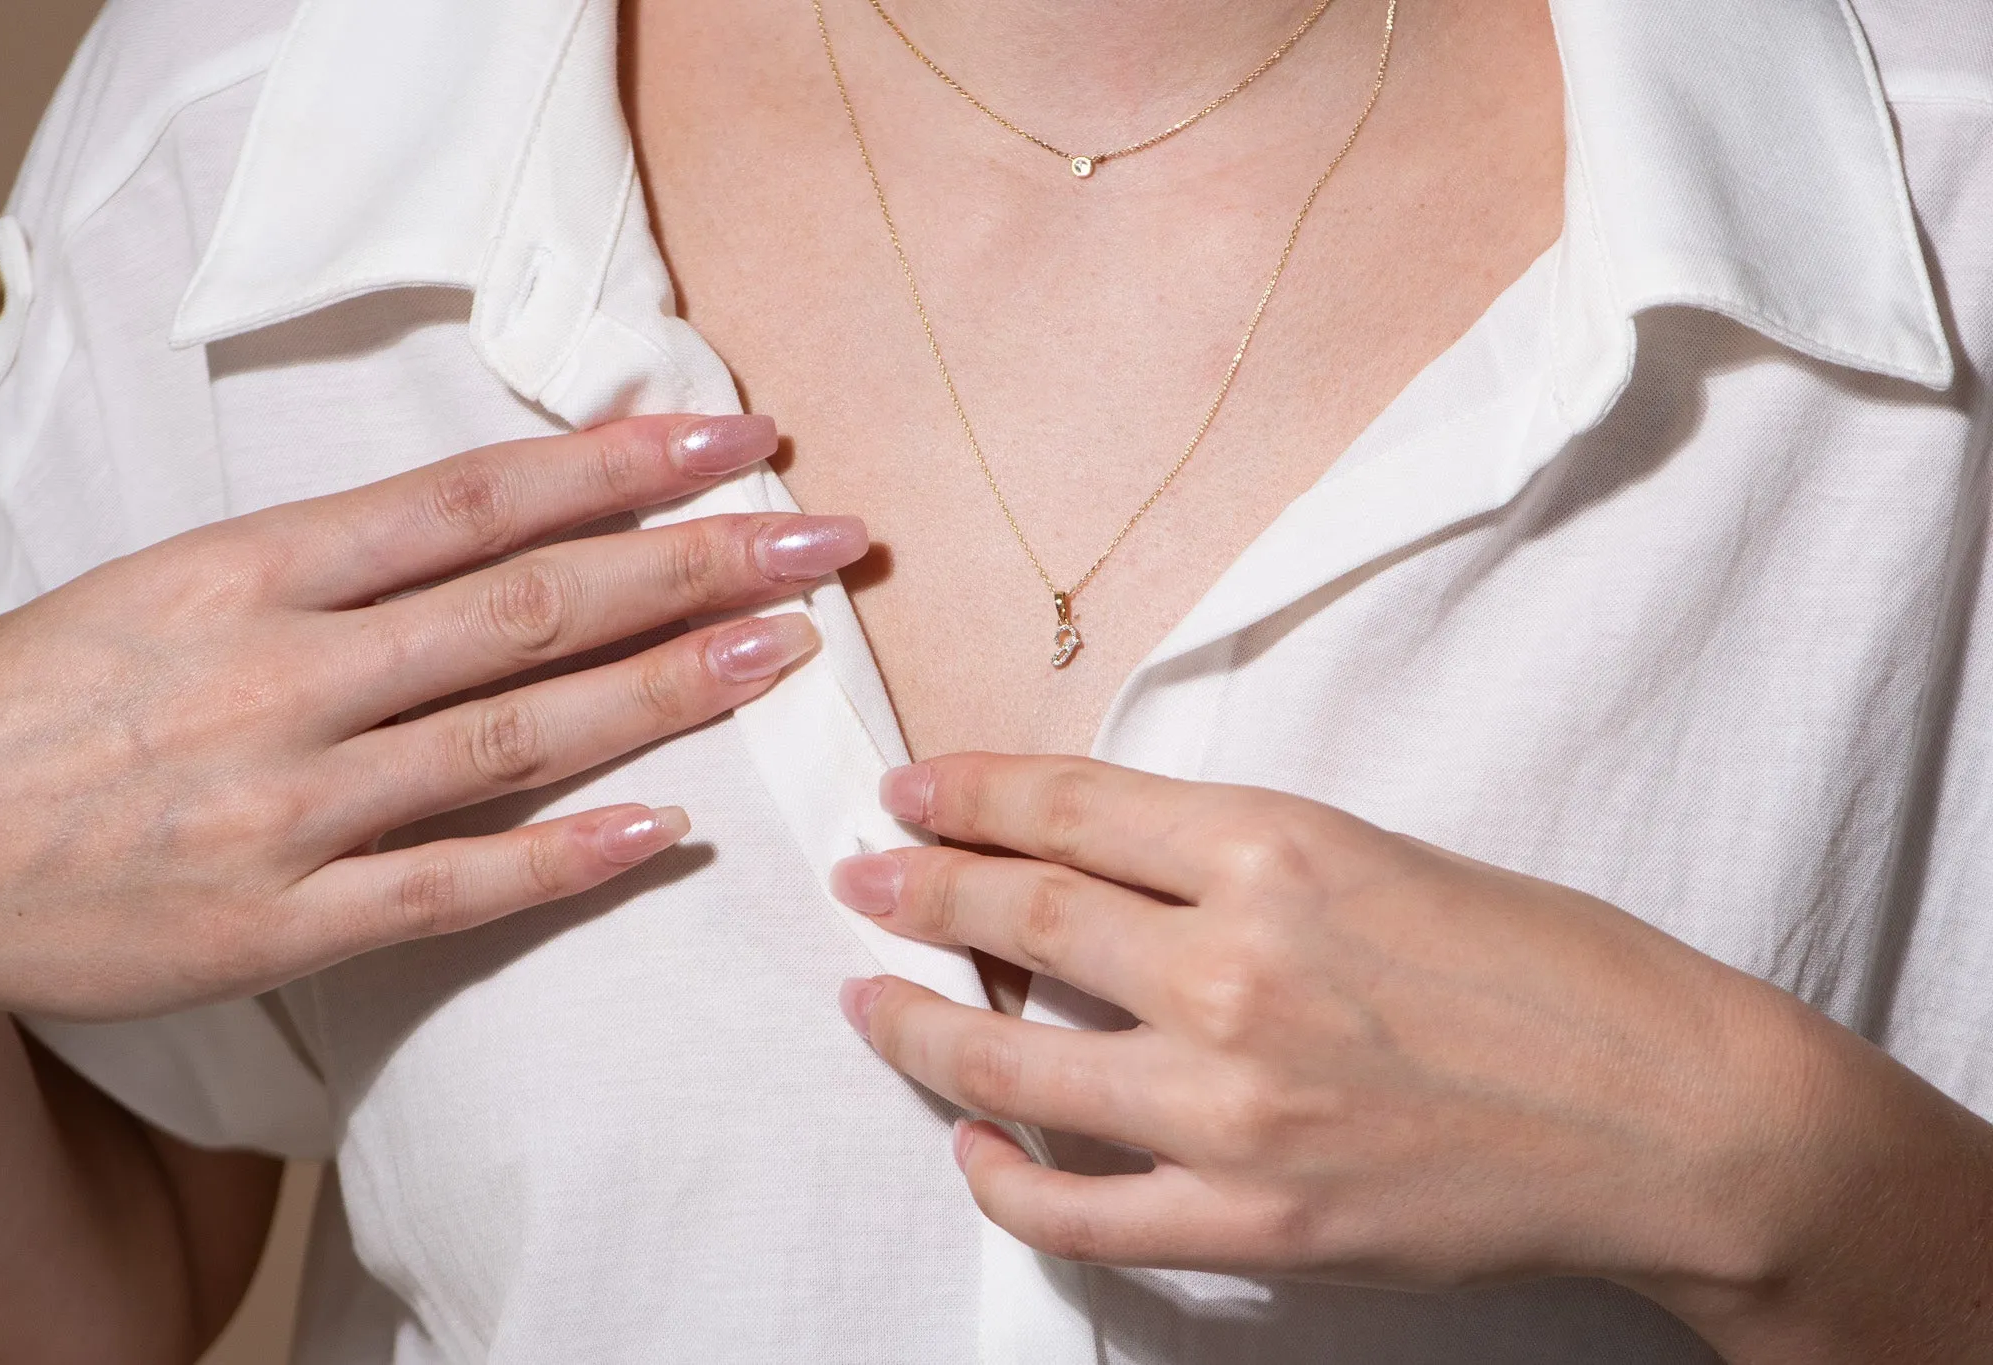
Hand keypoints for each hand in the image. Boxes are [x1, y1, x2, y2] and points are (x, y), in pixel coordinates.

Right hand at [0, 414, 859, 1022]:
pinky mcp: (278, 921)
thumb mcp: (174, 580)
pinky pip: (450, 885)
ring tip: (785, 650)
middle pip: (532, 604)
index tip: (740, 442)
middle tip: (823, 539)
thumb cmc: (42, 698)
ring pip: (517, 734)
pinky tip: (667, 830)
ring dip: (667, 689)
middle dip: (694, 564)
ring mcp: (287, 803)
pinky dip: (565, 857)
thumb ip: (335, 562)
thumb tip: (506, 522)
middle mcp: (285, 674)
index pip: (480, 499)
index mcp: (254, 569)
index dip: (623, 466)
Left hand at [830, 754, 1992, 1362]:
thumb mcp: (1384, 853)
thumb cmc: (1550, 969)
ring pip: (1014, 1055)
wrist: (1669, 1117)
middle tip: (863, 878)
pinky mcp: (1253, 1217)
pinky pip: (1076, 1203)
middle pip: (1020, 912)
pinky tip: (970, 1139)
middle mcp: (1236, 964)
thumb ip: (1236, 859)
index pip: (1069, 806)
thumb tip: (1099, 862)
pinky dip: (1002, 1171)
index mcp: (1277, 847)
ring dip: (919, 1021)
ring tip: (868, 1000)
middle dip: (918, 888)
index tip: (911, 793)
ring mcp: (1233, 1102)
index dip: (968, 793)